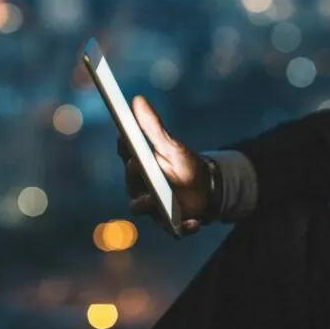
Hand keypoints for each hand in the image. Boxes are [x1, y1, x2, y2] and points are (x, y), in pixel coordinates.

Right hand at [116, 96, 209, 235]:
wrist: (205, 189)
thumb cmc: (183, 165)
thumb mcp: (171, 145)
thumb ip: (153, 126)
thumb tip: (137, 99)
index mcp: (138, 166)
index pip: (126, 153)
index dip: (124, 145)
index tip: (124, 135)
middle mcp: (139, 188)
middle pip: (131, 183)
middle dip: (133, 175)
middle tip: (136, 163)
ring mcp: (152, 207)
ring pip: (142, 208)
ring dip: (148, 205)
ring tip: (156, 200)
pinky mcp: (170, 223)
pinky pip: (173, 228)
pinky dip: (184, 227)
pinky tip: (194, 223)